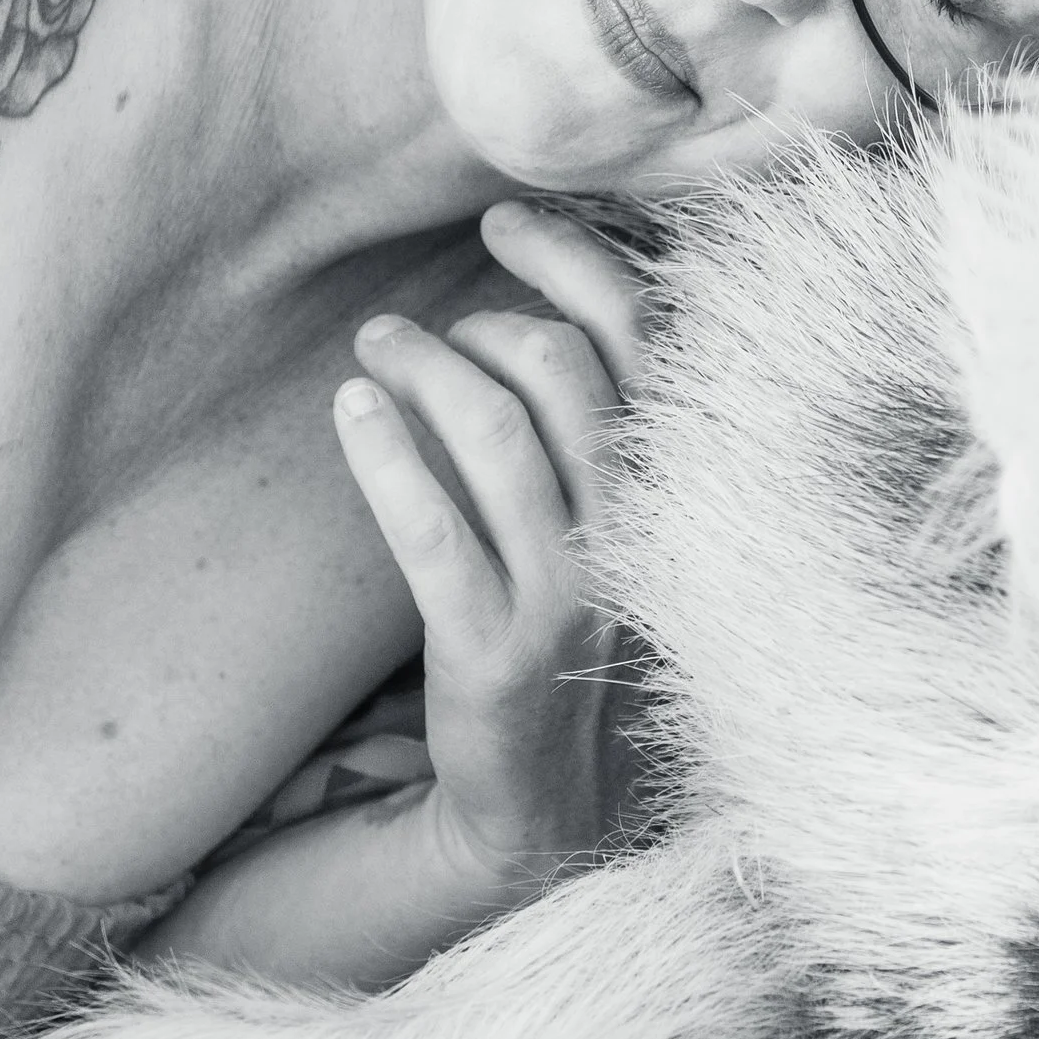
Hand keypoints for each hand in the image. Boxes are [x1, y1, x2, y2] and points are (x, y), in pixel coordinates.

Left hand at [332, 200, 651, 891]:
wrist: (560, 813)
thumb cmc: (595, 645)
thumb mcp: (640, 533)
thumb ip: (624, 431)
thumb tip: (566, 298)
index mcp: (689, 496)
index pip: (649, 339)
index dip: (575, 261)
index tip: (508, 225)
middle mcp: (642, 537)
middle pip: (567, 369)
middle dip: (486, 316)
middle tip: (432, 322)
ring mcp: (570, 597)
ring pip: (493, 432)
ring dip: (423, 363)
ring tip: (377, 345)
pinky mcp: (493, 652)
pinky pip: (429, 529)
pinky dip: (383, 454)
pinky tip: (349, 413)